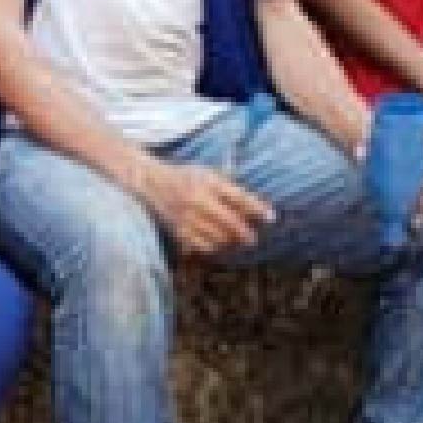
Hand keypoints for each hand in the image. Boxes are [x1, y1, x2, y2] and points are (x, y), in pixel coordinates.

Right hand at [136, 159, 272, 257]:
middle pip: (229, 221)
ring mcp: (187, 216)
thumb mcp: (210, 175)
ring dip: (230, 241)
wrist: (151, 181)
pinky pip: (202, 245)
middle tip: (252, 238)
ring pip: (217, 236)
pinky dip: (214, 247)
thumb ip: (232, 190)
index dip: (257, 208)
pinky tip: (218, 245)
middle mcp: (198, 199)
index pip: (238, 197)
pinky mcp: (179, 230)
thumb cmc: (187, 177)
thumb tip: (260, 210)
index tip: (271, 217)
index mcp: (208, 181)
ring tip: (236, 242)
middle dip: (245, 232)